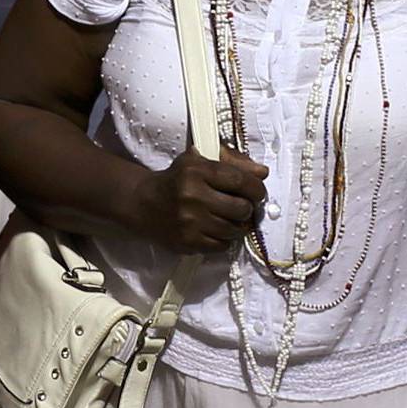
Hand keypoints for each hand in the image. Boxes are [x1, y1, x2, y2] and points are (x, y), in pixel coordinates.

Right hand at [132, 146, 269, 253]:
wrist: (143, 203)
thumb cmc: (177, 179)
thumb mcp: (200, 162)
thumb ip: (234, 163)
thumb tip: (263, 172)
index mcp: (197, 171)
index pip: (241, 181)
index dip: (256, 189)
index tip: (257, 193)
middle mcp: (193, 196)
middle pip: (241, 208)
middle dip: (247, 208)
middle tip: (242, 206)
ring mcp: (189, 222)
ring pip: (234, 230)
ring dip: (237, 225)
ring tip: (228, 218)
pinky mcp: (187, 242)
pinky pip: (222, 246)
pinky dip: (224, 239)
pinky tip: (216, 230)